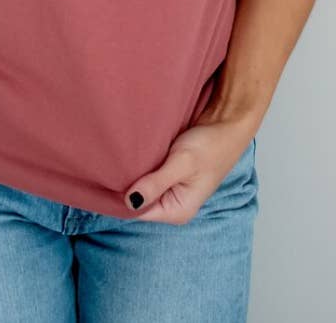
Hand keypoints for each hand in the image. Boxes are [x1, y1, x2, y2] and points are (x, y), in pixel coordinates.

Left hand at [123, 114, 257, 223]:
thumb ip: (156, 183)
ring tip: (122, 158)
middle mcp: (173, 205)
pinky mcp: (169, 175)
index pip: (137, 211)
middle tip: (114, 164)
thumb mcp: (182, 163)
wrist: (226, 124)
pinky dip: (141, 166)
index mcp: (177, 210)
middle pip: (138, 200)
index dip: (121, 196)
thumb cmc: (211, 145)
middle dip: (126, 185)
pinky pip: (148, 175)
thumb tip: (130, 201)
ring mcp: (171, 190)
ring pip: (141, 186)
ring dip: (133, 174)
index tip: (109, 176)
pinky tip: (133, 156)